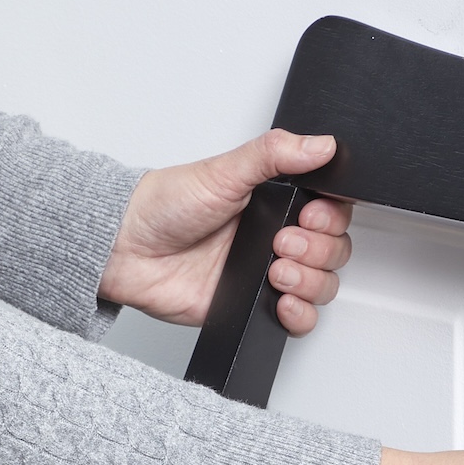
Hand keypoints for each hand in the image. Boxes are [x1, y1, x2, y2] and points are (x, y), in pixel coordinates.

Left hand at [99, 129, 351, 335]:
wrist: (129, 249)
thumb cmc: (165, 206)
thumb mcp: (223, 170)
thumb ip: (274, 154)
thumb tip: (320, 143)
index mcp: (276, 202)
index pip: (332, 211)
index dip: (332, 217)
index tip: (311, 215)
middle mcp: (277, 238)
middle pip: (335, 251)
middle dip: (318, 250)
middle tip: (281, 242)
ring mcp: (268, 274)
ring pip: (323, 285)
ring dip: (311, 280)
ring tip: (276, 270)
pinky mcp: (255, 306)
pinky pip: (300, 320)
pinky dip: (301, 314)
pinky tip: (281, 300)